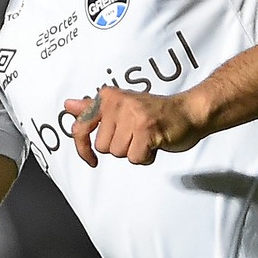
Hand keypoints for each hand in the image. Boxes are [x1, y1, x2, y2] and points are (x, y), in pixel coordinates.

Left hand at [62, 87, 207, 167]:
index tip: (90, 159)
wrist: (189, 112)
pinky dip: (146, 157)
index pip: (81, 127)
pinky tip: (155, 144)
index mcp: (108, 98)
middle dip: (120, 147)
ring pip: (118, 153)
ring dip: (134, 152)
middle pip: (103, 147)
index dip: (82, 148)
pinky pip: (135, 158)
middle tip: (137, 135)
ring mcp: (132, 116)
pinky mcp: (147, 130)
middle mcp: (117, 104)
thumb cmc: (155, 112)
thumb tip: (68, 105)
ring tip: (147, 138)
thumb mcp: (121, 106)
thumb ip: (94, 108)